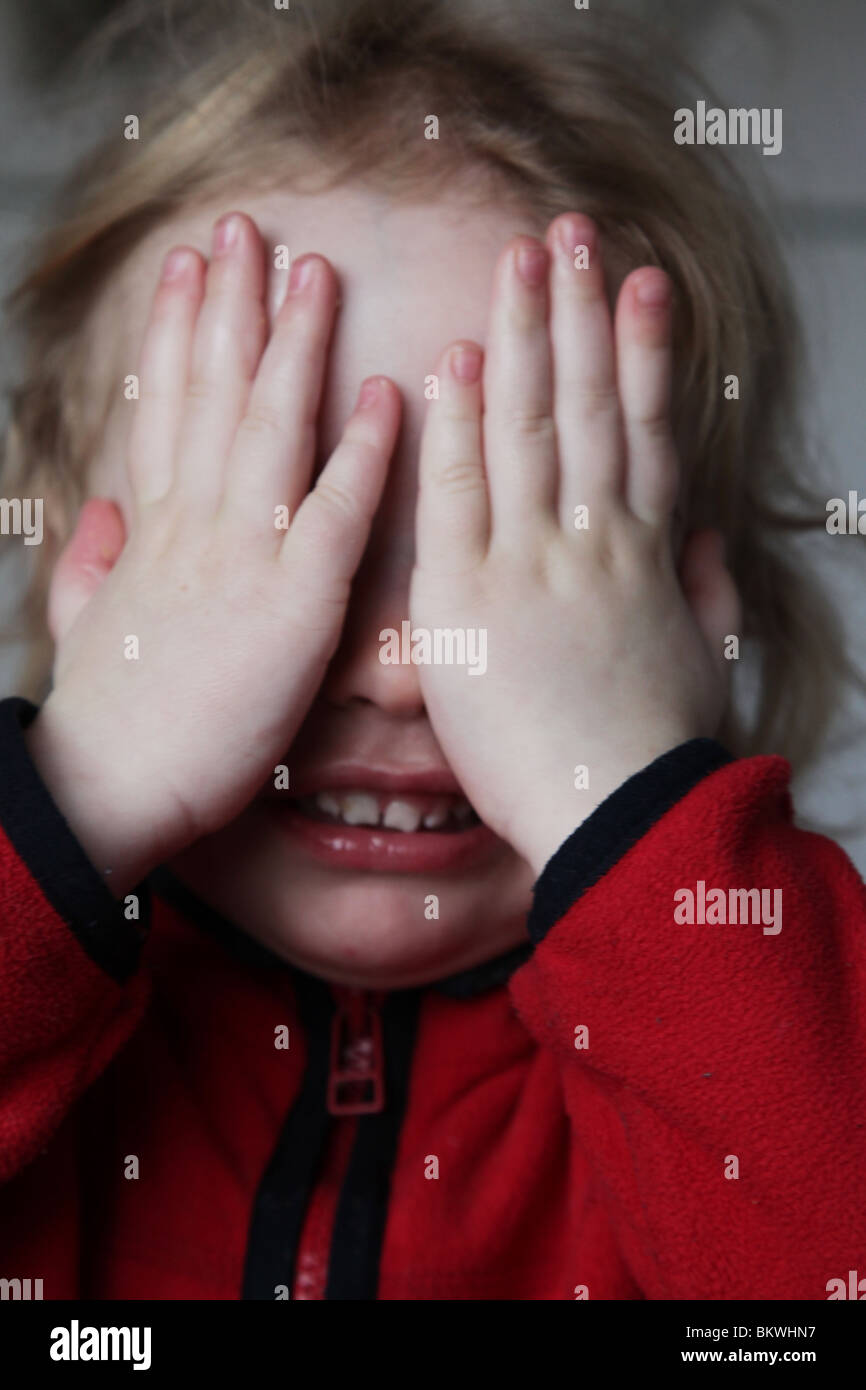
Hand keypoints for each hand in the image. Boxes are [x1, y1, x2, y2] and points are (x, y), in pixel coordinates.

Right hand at [27, 213, 398, 893]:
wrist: (110, 788)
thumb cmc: (110, 718)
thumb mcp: (87, 627)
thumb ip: (93, 565)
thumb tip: (97, 517)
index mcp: (152, 530)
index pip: (167, 407)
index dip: (177, 330)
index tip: (188, 266)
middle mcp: (193, 525)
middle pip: (212, 392)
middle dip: (230, 303)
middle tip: (248, 226)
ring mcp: (241, 557)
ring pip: (268, 428)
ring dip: (293, 344)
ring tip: (314, 269)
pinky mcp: (292, 604)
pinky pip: (334, 512)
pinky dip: (361, 451)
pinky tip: (386, 393)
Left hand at [411, 214, 739, 874]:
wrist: (619, 816)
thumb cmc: (656, 750)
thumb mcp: (701, 662)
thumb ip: (702, 591)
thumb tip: (704, 542)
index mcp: (644, 554)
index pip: (645, 431)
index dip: (645, 352)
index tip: (641, 286)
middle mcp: (592, 542)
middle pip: (591, 407)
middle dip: (580, 315)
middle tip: (571, 236)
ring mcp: (532, 565)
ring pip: (532, 430)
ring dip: (524, 338)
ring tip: (521, 261)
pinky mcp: (469, 603)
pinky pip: (461, 498)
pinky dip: (459, 429)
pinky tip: (450, 363)